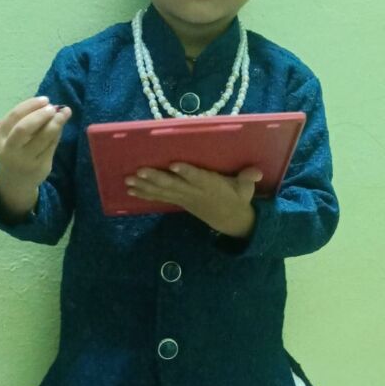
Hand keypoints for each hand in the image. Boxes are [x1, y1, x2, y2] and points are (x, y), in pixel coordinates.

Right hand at [0, 96, 71, 216]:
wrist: (16, 181)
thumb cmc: (15, 151)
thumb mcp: (12, 138)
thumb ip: (27, 122)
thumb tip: (50, 106)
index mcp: (0, 138)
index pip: (14, 116)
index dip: (31, 105)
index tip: (45, 100)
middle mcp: (10, 150)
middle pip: (24, 128)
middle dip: (41, 115)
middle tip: (54, 108)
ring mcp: (25, 160)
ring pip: (42, 137)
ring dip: (56, 123)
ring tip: (65, 113)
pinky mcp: (40, 166)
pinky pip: (51, 146)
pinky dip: (57, 134)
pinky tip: (60, 127)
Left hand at [124, 162, 262, 237]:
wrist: (229, 220)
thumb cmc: (237, 197)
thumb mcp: (246, 189)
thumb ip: (248, 178)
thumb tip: (256, 172)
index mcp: (211, 186)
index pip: (198, 178)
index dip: (187, 172)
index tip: (175, 165)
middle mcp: (194, 192)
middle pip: (173, 185)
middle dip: (156, 178)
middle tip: (139, 171)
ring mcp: (184, 198)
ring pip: (162, 191)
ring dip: (144, 186)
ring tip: (128, 180)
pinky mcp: (178, 201)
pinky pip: (158, 198)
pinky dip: (144, 193)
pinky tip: (129, 190)